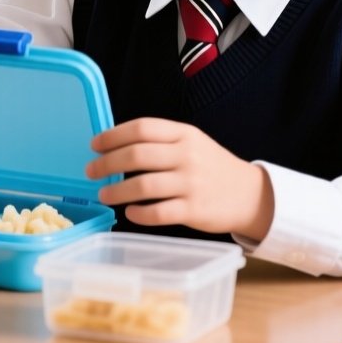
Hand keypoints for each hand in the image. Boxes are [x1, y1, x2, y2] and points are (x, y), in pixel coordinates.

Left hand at [87, 118, 273, 239]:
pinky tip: (130, 212)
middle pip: (137, 155)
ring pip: (144, 185)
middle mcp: (186, 156)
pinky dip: (139, 213)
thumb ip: (161, 141)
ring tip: (103, 194)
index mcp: (184, 134)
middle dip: (107, 163)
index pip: (142, 128)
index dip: (113, 136)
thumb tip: (115, 146)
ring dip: (117, 191)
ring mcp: (191, 183)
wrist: (250, 194)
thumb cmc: (212, 167)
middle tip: (91, 171)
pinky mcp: (194, 210)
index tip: (94, 145)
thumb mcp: (192, 143)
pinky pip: (159, 212)